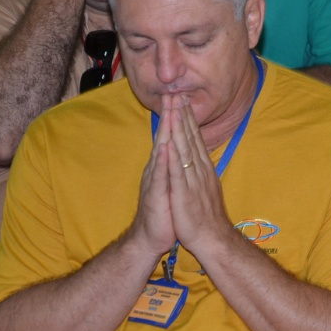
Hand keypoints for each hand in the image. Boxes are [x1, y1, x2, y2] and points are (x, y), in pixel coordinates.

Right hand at [128, 95, 175, 258]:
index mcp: (165, 166)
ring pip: (162, 151)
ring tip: (169, 111)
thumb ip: (174, 166)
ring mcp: (155, 180)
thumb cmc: (164, 212)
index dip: (176, 117)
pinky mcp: (156, 193)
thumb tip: (181, 150)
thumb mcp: (172, 184)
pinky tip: (165, 146)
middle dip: (169, 115)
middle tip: (172, 93)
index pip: (171, 137)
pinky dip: (163, 159)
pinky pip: (160, 174)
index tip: (181, 97)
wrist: (150, 238)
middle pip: (165, 137)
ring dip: (166, 131)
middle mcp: (158, 169)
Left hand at [165, 97, 233, 255]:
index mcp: (203, 168)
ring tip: (172, 110)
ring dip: (177, 128)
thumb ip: (201, 170)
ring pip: (184, 149)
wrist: (213, 238)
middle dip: (182, 115)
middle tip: (176, 94)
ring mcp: (192, 180)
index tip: (182, 100)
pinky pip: (177, 172)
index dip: (188, 118)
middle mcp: (199, 169)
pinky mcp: (185, 193)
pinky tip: (167, 143)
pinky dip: (172, 157)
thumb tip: (199, 157)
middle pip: (190, 138)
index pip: (195, 138)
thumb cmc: (207, 216)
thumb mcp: (205, 187)